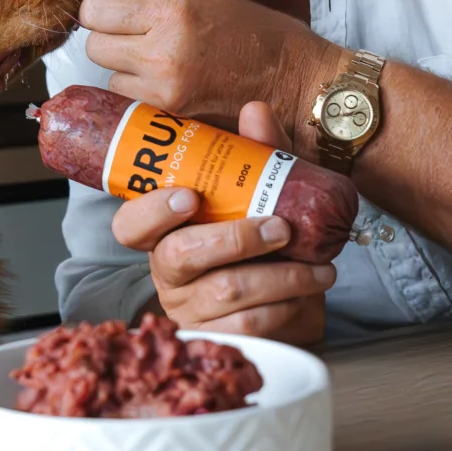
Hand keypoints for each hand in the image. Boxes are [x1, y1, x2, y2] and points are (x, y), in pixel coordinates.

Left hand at [79, 0, 333, 128]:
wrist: (302, 86)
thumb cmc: (265, 38)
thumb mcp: (211, 0)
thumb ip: (155, 2)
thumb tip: (106, 0)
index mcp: (174, 14)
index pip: (96, 11)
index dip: (99, 9)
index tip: (109, 9)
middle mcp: (163, 55)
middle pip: (95, 47)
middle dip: (108, 39)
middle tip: (133, 36)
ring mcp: (166, 94)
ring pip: (110, 80)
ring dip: (124, 72)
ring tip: (159, 64)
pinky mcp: (173, 122)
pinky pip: (133, 106)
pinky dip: (141, 97)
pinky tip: (167, 86)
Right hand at [109, 101, 331, 344]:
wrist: (295, 300)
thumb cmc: (264, 241)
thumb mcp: (261, 193)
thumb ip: (256, 155)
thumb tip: (255, 111)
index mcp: (165, 233)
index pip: (130, 225)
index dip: (152, 211)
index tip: (189, 196)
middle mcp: (169, 272)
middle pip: (181, 256)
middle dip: (236, 239)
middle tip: (282, 228)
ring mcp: (190, 310)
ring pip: (225, 292)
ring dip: (281, 276)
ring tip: (320, 266)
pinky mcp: (220, 339)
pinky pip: (249, 325)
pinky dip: (287, 306)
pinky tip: (310, 292)